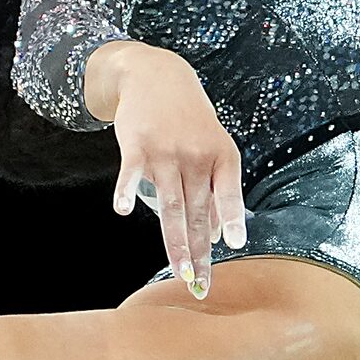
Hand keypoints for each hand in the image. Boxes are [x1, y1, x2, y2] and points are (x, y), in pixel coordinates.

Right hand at [106, 53, 246, 297]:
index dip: (231, 218)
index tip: (233, 244)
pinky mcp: (137, 145)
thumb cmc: (189, 120)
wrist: (156, 75)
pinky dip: (127, 191)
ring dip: (175, 242)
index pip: (229, 193)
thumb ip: (215, 190)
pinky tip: (125, 210)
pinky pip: (132, 173)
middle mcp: (196, 154)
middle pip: (198, 211)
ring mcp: (166, 150)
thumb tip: (215, 237)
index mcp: (221, 155)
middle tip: (200, 285)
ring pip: (171, 205)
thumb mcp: (213, 147)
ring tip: (180, 272)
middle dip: (199, 252)